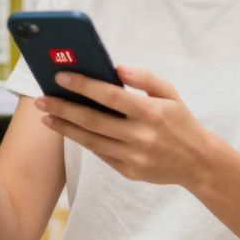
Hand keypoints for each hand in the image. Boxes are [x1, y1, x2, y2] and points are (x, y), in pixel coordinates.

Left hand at [34, 66, 217, 187]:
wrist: (198, 162)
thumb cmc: (180, 121)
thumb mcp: (169, 94)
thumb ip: (145, 78)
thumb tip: (117, 68)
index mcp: (151, 112)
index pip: (110, 96)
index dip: (83, 85)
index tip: (61, 76)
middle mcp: (140, 136)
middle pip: (93, 120)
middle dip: (63, 108)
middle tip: (41, 99)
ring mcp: (134, 156)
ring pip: (91, 140)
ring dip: (65, 127)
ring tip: (46, 117)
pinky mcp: (129, 171)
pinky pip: (100, 154)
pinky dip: (82, 141)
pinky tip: (68, 130)